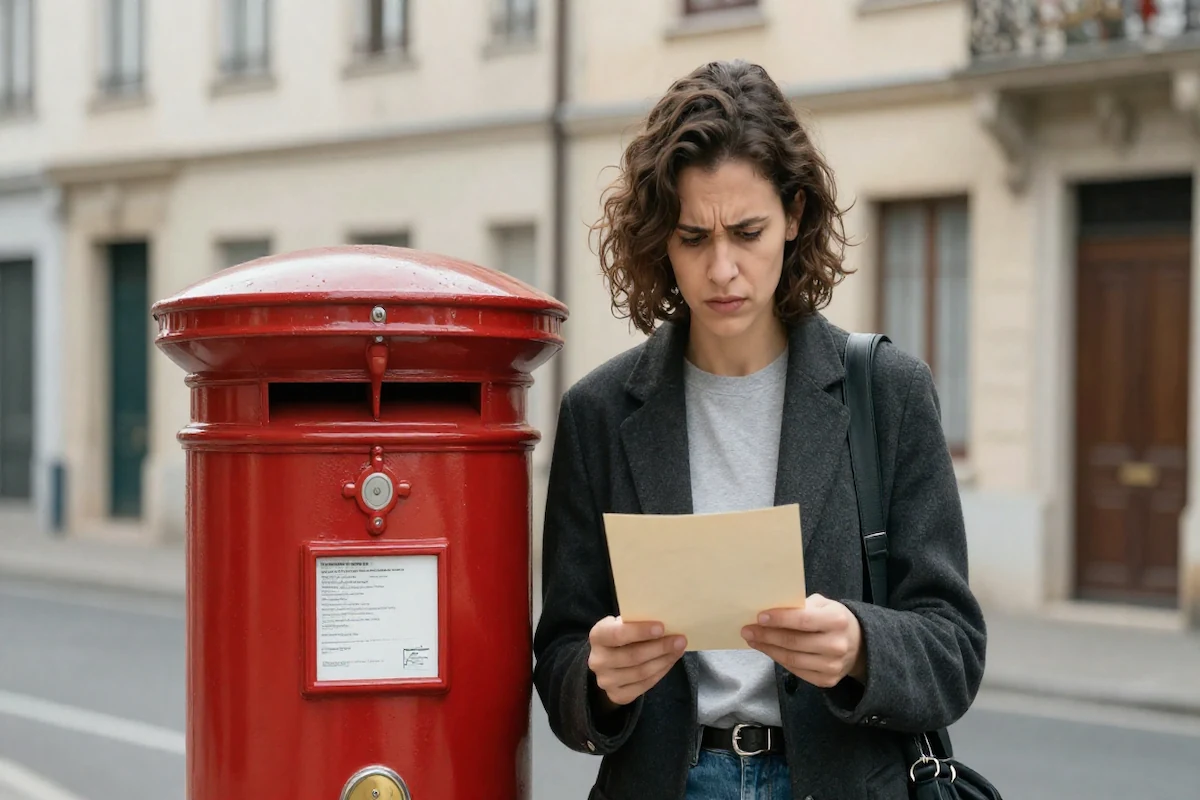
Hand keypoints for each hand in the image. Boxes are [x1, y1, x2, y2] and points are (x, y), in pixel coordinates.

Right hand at [587, 616, 686, 707]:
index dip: (640, 632)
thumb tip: (666, 623)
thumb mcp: (622, 624)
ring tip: (678, 650)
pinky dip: (660, 673)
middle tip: (680, 640)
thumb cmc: (621, 636)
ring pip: (641, 673)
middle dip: (660, 648)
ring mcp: (606, 681)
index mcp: (597, 636)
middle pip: (633, 656)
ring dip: (664, 661)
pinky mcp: (617, 695)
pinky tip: (669, 662)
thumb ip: (637, 623)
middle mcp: (598, 660)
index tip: (661, 627)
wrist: (608, 661)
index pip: (617, 635)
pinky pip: (644, 685)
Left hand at [741, 594, 865, 688]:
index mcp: (837, 620)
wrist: (859, 646)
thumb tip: (771, 610)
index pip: (803, 620)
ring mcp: (833, 666)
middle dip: (767, 635)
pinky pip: (796, 671)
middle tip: (747, 629)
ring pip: (792, 659)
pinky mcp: (827, 680)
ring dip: (768, 649)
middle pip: (794, 642)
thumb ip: (801, 606)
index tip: (759, 617)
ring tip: (753, 640)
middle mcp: (837, 645)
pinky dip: (778, 659)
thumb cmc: (833, 619)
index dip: (779, 619)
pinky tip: (768, 650)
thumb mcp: (824, 605)